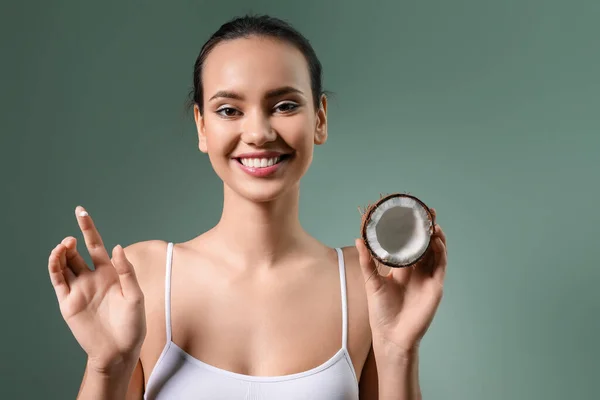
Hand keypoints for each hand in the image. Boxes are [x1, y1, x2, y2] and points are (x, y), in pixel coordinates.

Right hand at [47, 206, 145, 373]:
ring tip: (65, 244)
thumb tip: (116, 247)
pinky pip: (58, 280)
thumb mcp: (135, 296)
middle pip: (77, 253)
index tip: (80, 211)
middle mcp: (92, 278)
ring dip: (62, 252)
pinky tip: (57, 256)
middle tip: (72, 238)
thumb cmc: (133, 324)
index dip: (88, 228)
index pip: (96, 245)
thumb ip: (126, 271)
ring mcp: (79, 289)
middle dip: (72, 241)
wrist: (120, 350)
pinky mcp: (68, 302)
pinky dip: (54, 267)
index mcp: (110, 273)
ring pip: (64, 264)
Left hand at [355, 208, 446, 355]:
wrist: (391, 334)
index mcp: (402, 269)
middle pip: (425, 245)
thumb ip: (367, 261)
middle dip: (427, 229)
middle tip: (426, 212)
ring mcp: (427, 278)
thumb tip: (358, 239)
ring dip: (436, 237)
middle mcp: (417, 271)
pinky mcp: (435, 286)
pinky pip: (440, 266)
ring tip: (432, 223)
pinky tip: (436, 241)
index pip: (409, 245)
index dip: (411, 230)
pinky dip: (440, 252)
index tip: (410, 214)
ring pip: (436, 252)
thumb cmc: (381, 311)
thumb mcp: (372, 282)